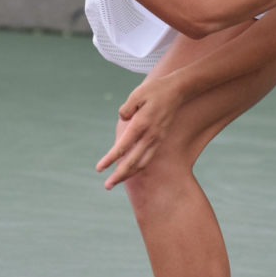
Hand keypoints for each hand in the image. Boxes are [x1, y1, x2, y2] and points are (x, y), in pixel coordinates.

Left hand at [96, 75, 183, 189]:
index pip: (123, 147)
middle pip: (133, 161)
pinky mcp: (159, 139)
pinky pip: (148, 158)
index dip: (109, 159)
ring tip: (117, 182)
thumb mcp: (137, 93)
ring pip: (142, 163)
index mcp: (141, 124)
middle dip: (119, 175)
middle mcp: (150, 135)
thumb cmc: (154, 90)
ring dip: (129, 174)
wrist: (176, 91)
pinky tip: (130, 170)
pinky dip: (138, 167)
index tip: (99, 168)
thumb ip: (126, 108)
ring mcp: (156, 139)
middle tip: (107, 186)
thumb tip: (122, 118)